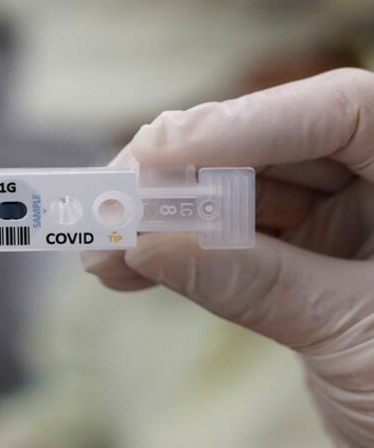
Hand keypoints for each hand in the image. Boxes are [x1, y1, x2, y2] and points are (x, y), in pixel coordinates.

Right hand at [83, 68, 373, 447]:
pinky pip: (235, 244)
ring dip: (164, 217)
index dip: (249, 120)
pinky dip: (179, 254)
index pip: (343, 110)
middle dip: (186, 170)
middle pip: (276, 144)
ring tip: (99, 244)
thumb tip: (149, 242)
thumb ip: (255, 281)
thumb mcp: (353, 337)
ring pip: (243, 193)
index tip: (162, 155)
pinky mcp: (314, 271)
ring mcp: (353, 229)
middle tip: (112, 199)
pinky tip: (125, 267)